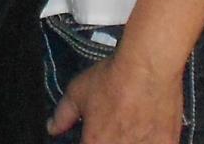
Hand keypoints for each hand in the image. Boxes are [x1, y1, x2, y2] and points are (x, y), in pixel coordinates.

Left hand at [48, 50, 180, 143]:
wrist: (149, 68)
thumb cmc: (112, 79)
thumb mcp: (78, 91)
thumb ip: (63, 114)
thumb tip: (51, 128)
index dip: (91, 140)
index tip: (95, 134)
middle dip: (111, 140)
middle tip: (115, 127)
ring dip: (132, 141)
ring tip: (132, 126)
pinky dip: (152, 140)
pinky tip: (149, 130)